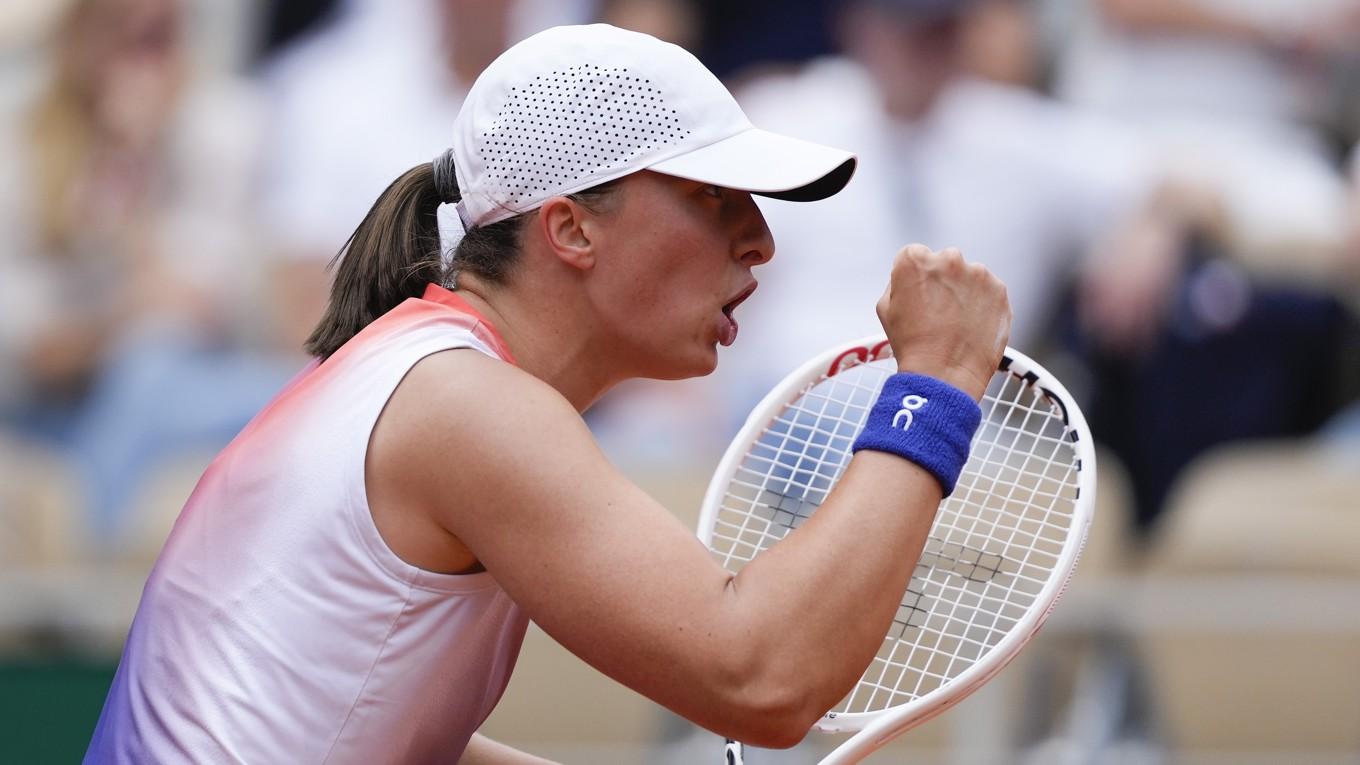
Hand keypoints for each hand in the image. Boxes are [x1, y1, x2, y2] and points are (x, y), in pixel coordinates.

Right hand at [876, 245, 1010, 399]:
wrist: (944, 374)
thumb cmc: (912, 345)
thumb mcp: (885, 309)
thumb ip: (898, 282)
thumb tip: (911, 278)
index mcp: (915, 259)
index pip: (915, 255)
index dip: (914, 277)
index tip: (917, 295)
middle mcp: (949, 258)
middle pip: (945, 262)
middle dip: (942, 281)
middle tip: (937, 311)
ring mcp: (978, 273)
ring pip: (969, 276)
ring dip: (964, 292)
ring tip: (955, 323)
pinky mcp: (999, 290)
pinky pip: (989, 291)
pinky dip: (982, 305)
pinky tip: (971, 326)